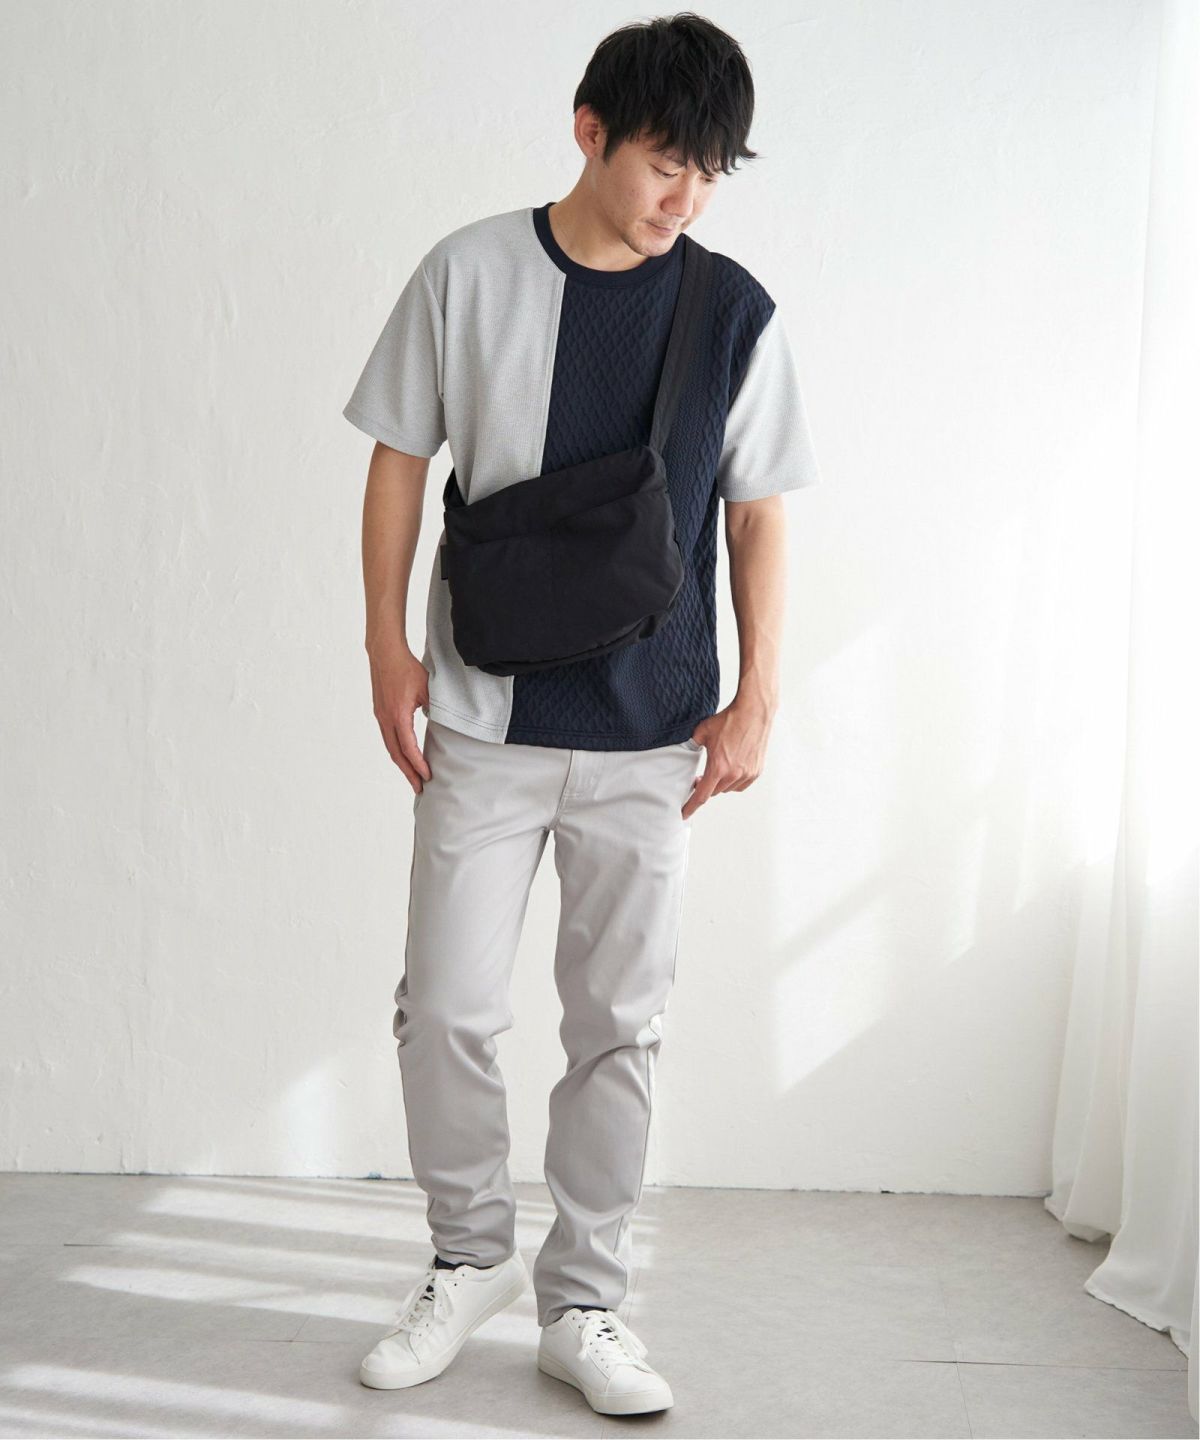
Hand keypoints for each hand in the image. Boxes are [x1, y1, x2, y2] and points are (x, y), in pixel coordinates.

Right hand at [368, 642, 433, 793]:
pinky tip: (404, 756)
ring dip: (401, 764)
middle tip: (419, 788)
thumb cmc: (407, 669)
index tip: (428, 776)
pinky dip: (397, 751)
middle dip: (408, 773)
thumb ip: (435, 708)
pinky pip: (388, 738)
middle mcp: (386, 719)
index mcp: (398, 715)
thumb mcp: (427, 688)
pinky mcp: (380, 713)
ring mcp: (381, 717)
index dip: (418, 764)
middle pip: (396, 754)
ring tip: (412, 777)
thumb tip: (443, 725)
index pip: (408, 747)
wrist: (385, 654)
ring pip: (391, 747)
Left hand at [681, 701, 772, 819]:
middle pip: (714, 791)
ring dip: (721, 784)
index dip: (690, 806)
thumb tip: (683, 749)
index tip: (684, 814)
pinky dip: (734, 781)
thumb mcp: (702, 731)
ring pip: (728, 789)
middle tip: (700, 777)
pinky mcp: (756, 771)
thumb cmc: (730, 720)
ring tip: (718, 769)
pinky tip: (731, 769)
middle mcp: (733, 774)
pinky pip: (741, 785)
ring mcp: (747, 773)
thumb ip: (690, 744)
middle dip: (706, 787)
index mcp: (718, 767)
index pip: (701, 795)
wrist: (753, 712)